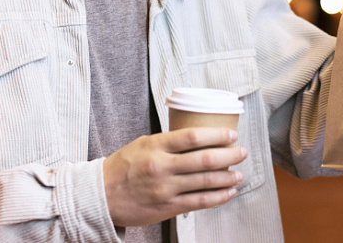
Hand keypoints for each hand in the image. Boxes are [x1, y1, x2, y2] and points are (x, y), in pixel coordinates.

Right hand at [103, 128, 246, 226]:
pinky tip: (228, 192)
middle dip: (229, 156)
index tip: (231, 135)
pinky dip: (218, 197)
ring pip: (206, 182)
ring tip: (239, 174)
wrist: (101, 195)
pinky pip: (200, 202)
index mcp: (155, 146)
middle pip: (204, 160)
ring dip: (228, 177)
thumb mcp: (143, 144)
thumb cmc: (123, 166)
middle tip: (241, 152)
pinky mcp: (168, 207)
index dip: (217, 136)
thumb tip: (199, 138)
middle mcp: (161, 167)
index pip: (193, 137)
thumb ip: (168, 142)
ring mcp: (165, 189)